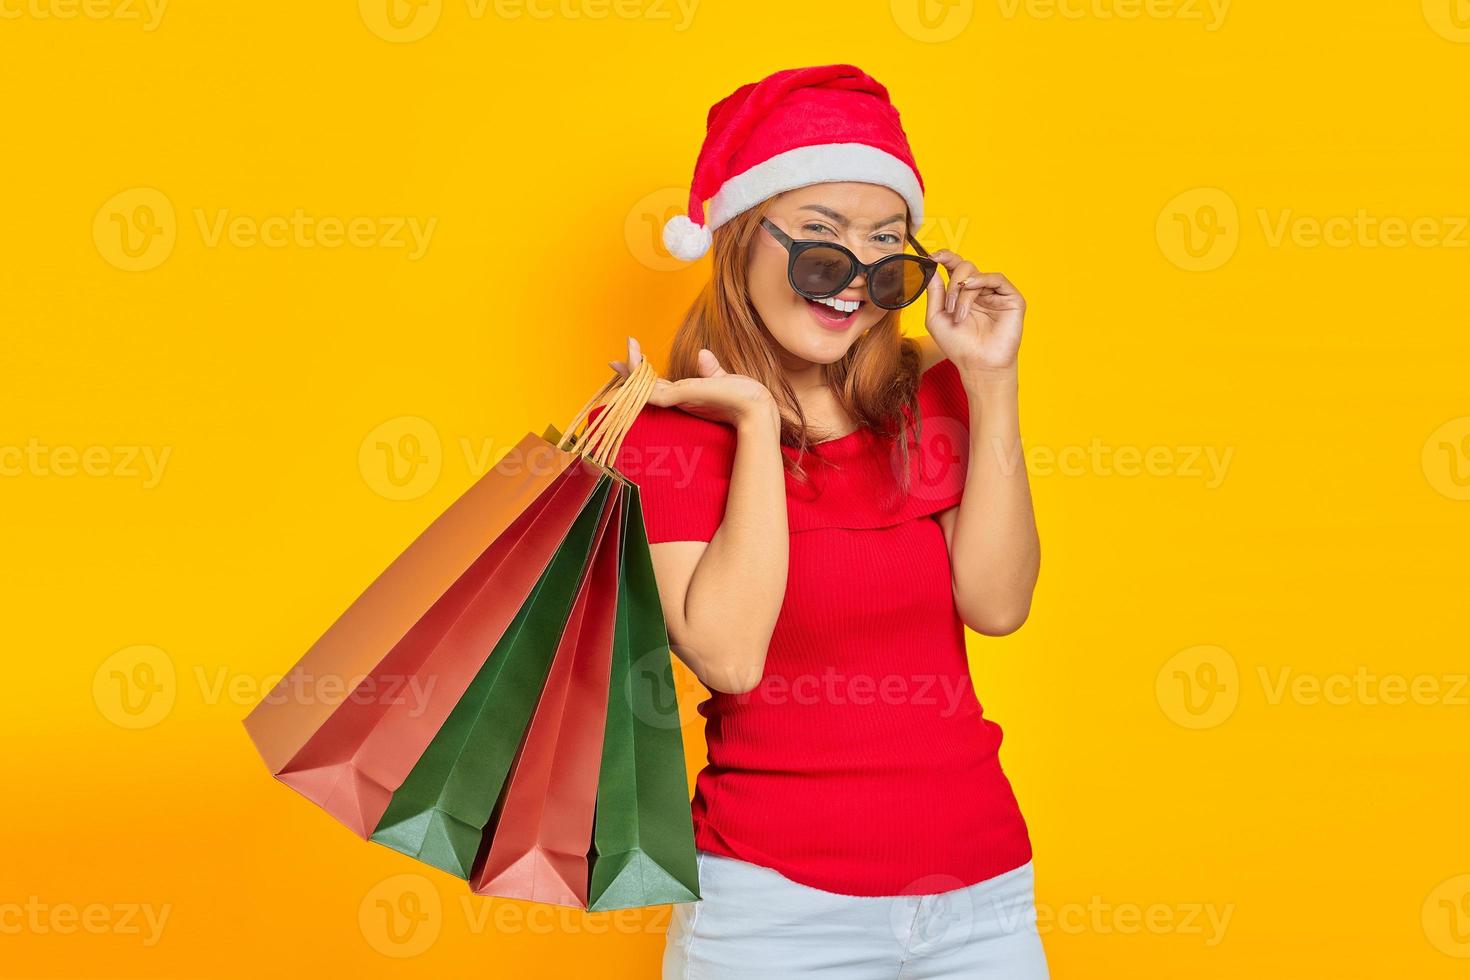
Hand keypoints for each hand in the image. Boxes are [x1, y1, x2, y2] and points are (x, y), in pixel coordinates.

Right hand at [611, 336, 776, 428]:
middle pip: (645, 387)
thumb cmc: (743, 398)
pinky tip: (631, 364)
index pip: (657, 385)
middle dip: (629, 373)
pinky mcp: (681, 398)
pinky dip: (639, 378)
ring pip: (644, 388)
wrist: (755, 406)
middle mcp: (679, 399)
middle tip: (612, 360)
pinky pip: (653, 390)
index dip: (641, 374)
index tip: (627, 358)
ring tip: (623, 353)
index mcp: (686, 395)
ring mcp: (679, 400)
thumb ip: (710, 370)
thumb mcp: (722, 380)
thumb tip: (702, 354)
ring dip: (631, 370)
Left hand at [921, 250, 1025, 378]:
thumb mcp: (936, 318)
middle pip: (965, 267)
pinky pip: (997, 279)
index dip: (945, 257)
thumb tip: (931, 268)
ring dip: (963, 290)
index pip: (954, 267)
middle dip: (952, 282)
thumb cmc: (958, 345)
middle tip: (948, 306)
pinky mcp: (1011, 299)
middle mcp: (979, 291)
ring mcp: (995, 294)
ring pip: (977, 274)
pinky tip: (971, 289)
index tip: (932, 256)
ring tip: (958, 313)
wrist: (977, 365)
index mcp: (962, 294)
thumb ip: (934, 292)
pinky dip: (982, 280)